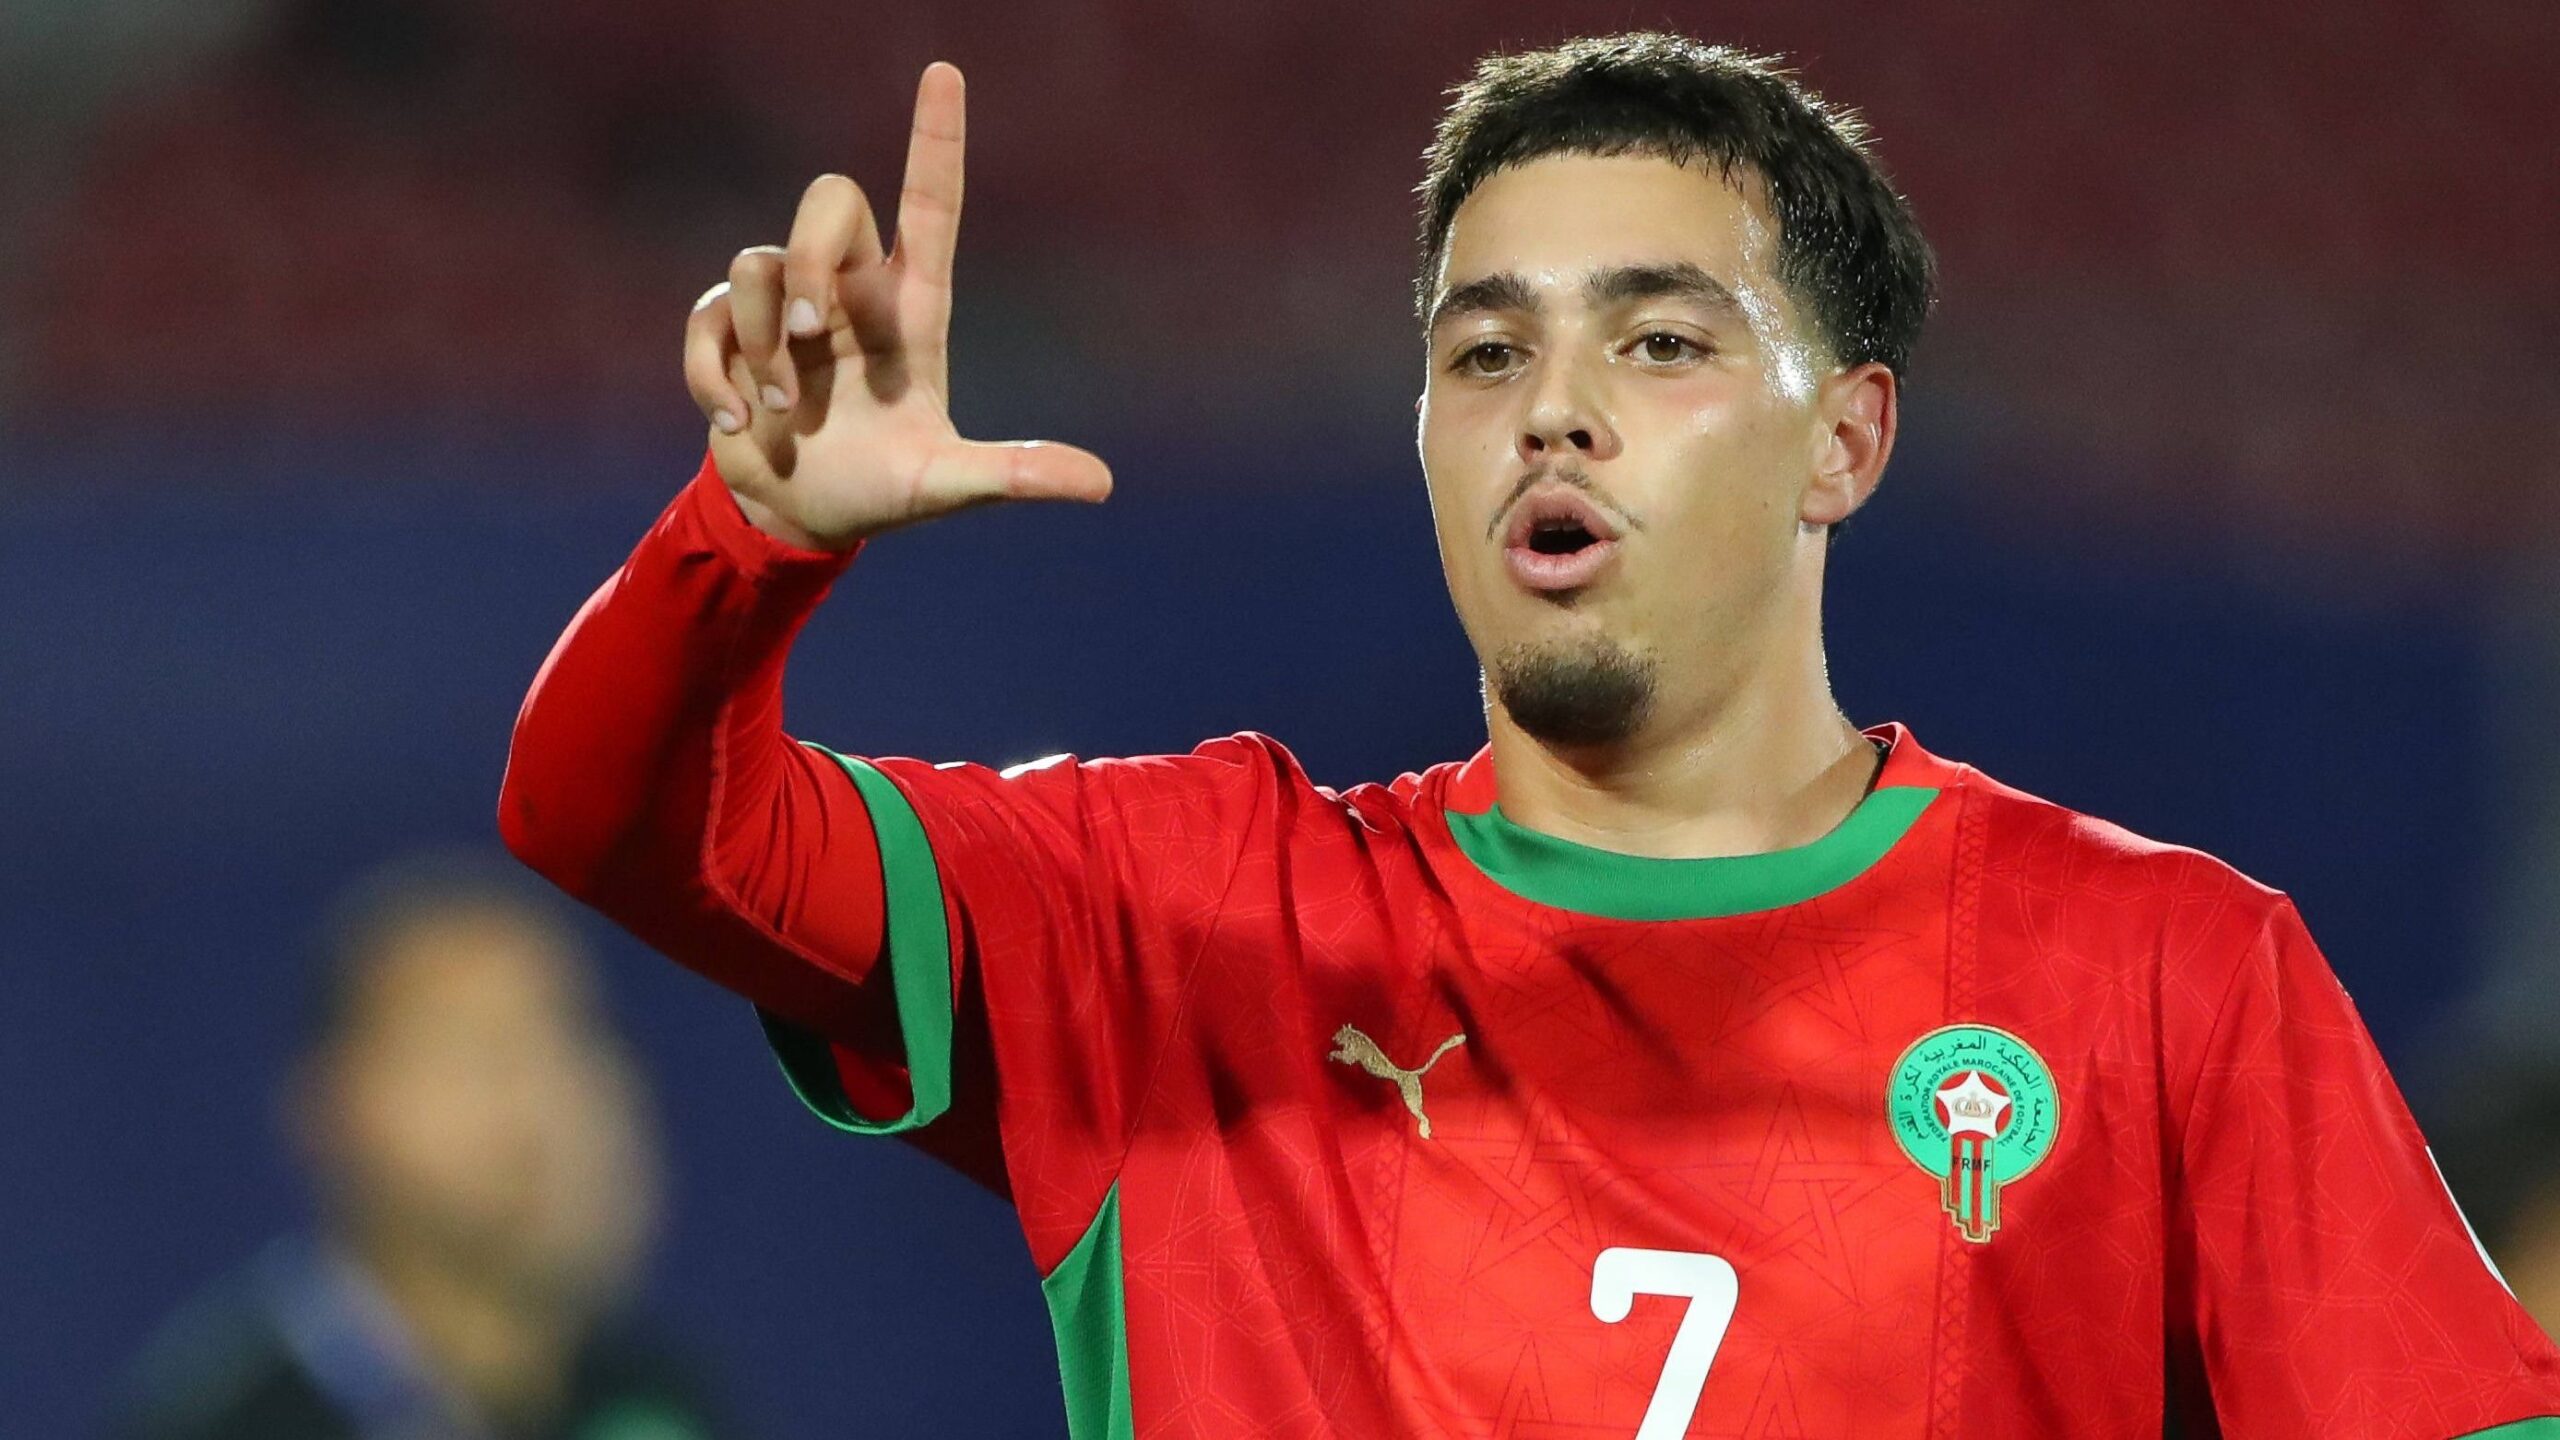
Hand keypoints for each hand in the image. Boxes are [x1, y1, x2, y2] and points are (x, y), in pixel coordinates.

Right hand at [682, 62, 1111, 550]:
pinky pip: (710, 318)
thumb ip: (1013, 476)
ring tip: (782, 411)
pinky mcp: (732, 333)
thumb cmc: (881, 490)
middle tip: (809, 334)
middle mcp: (850, 291)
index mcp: (911, 306)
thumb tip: (1101, 485)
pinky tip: (736, 427)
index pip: (930, 203)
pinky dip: (713, 375)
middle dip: (809, 258)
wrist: (798, 519)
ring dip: (765, 343)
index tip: (944, 72)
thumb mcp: (948, 485)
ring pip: (758, 262)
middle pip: (827, 199)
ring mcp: (786, 307)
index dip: (935, 138)